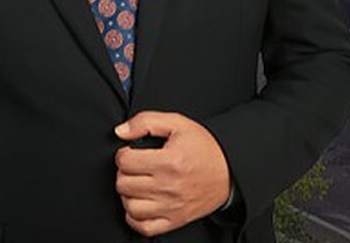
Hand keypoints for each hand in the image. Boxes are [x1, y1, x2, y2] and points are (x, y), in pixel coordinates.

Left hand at [114, 111, 231, 236]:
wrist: (229, 171)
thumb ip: (146, 122)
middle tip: (135, 167)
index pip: (125, 162)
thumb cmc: (203, 148)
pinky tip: (141, 203)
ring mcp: (171, 207)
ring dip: (128, 194)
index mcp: (169, 161)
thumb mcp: (178, 124)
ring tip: (137, 184)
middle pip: (124, 184)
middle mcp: (169, 186)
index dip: (124, 154)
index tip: (131, 153)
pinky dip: (135, 217)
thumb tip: (120, 131)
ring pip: (130, 206)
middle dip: (125, 173)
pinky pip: (143, 227)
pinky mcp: (175, 220)